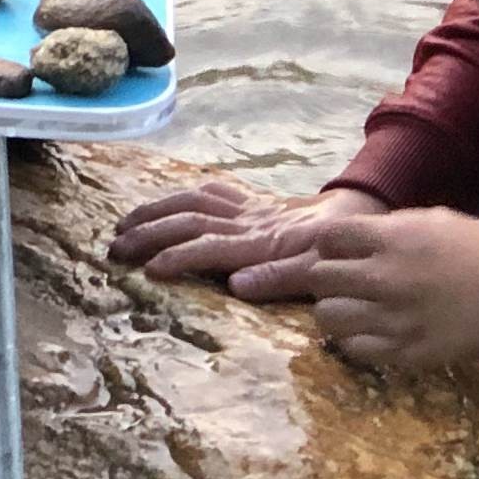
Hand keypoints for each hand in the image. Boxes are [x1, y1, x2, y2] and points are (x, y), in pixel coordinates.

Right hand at [108, 175, 386, 284]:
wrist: (364, 213)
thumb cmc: (343, 251)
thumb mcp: (321, 270)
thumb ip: (282, 277)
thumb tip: (236, 286)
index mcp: (262, 241)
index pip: (208, 246)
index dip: (177, 256)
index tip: (148, 270)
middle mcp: (248, 221)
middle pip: (189, 220)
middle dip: (149, 232)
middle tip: (115, 249)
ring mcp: (248, 208)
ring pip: (192, 202)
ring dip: (155, 211)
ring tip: (123, 226)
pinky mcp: (253, 202)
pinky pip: (212, 192)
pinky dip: (183, 194)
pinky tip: (164, 203)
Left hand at [226, 204, 478, 373]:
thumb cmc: (478, 250)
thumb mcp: (432, 220)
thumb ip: (389, 228)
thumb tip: (357, 237)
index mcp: (389, 239)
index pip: (328, 236)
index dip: (330, 243)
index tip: (339, 250)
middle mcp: (382, 278)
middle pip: (319, 277)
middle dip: (326, 277)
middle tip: (344, 282)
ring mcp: (390, 319)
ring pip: (327, 317)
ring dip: (335, 310)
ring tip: (353, 309)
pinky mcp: (403, 352)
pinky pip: (354, 349)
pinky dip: (355, 340)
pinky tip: (370, 332)